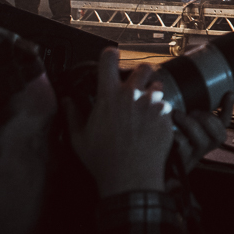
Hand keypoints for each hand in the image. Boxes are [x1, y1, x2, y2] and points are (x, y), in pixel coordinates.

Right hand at [65, 48, 174, 196]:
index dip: (110, 55)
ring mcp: (151, 104)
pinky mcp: (166, 115)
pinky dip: (161, 110)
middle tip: (137, 83)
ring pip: (158, 85)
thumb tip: (66, 101)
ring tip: (145, 107)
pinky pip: (166, 105)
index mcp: (109, 97)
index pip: (109, 60)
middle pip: (143, 67)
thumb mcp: (79, 139)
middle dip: (141, 72)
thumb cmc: (104, 161)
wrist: (131, 178)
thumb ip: (72, 116)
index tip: (111, 56)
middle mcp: (132, 95)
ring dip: (153, 92)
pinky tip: (153, 123)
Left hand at [173, 94, 232, 174]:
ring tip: (176, 114)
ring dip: (190, 124)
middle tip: (192, 111)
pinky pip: (183, 148)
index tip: (228, 93)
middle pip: (220, 134)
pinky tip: (168, 131)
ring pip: (202, 141)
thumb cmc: (168, 136)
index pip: (225, 122)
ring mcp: (195, 155)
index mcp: (208, 134)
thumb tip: (184, 86)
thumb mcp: (178, 121)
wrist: (155, 163)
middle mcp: (205, 146)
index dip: (228, 108)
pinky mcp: (182, 162)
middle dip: (207, 119)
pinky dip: (176, 136)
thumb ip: (186, 109)